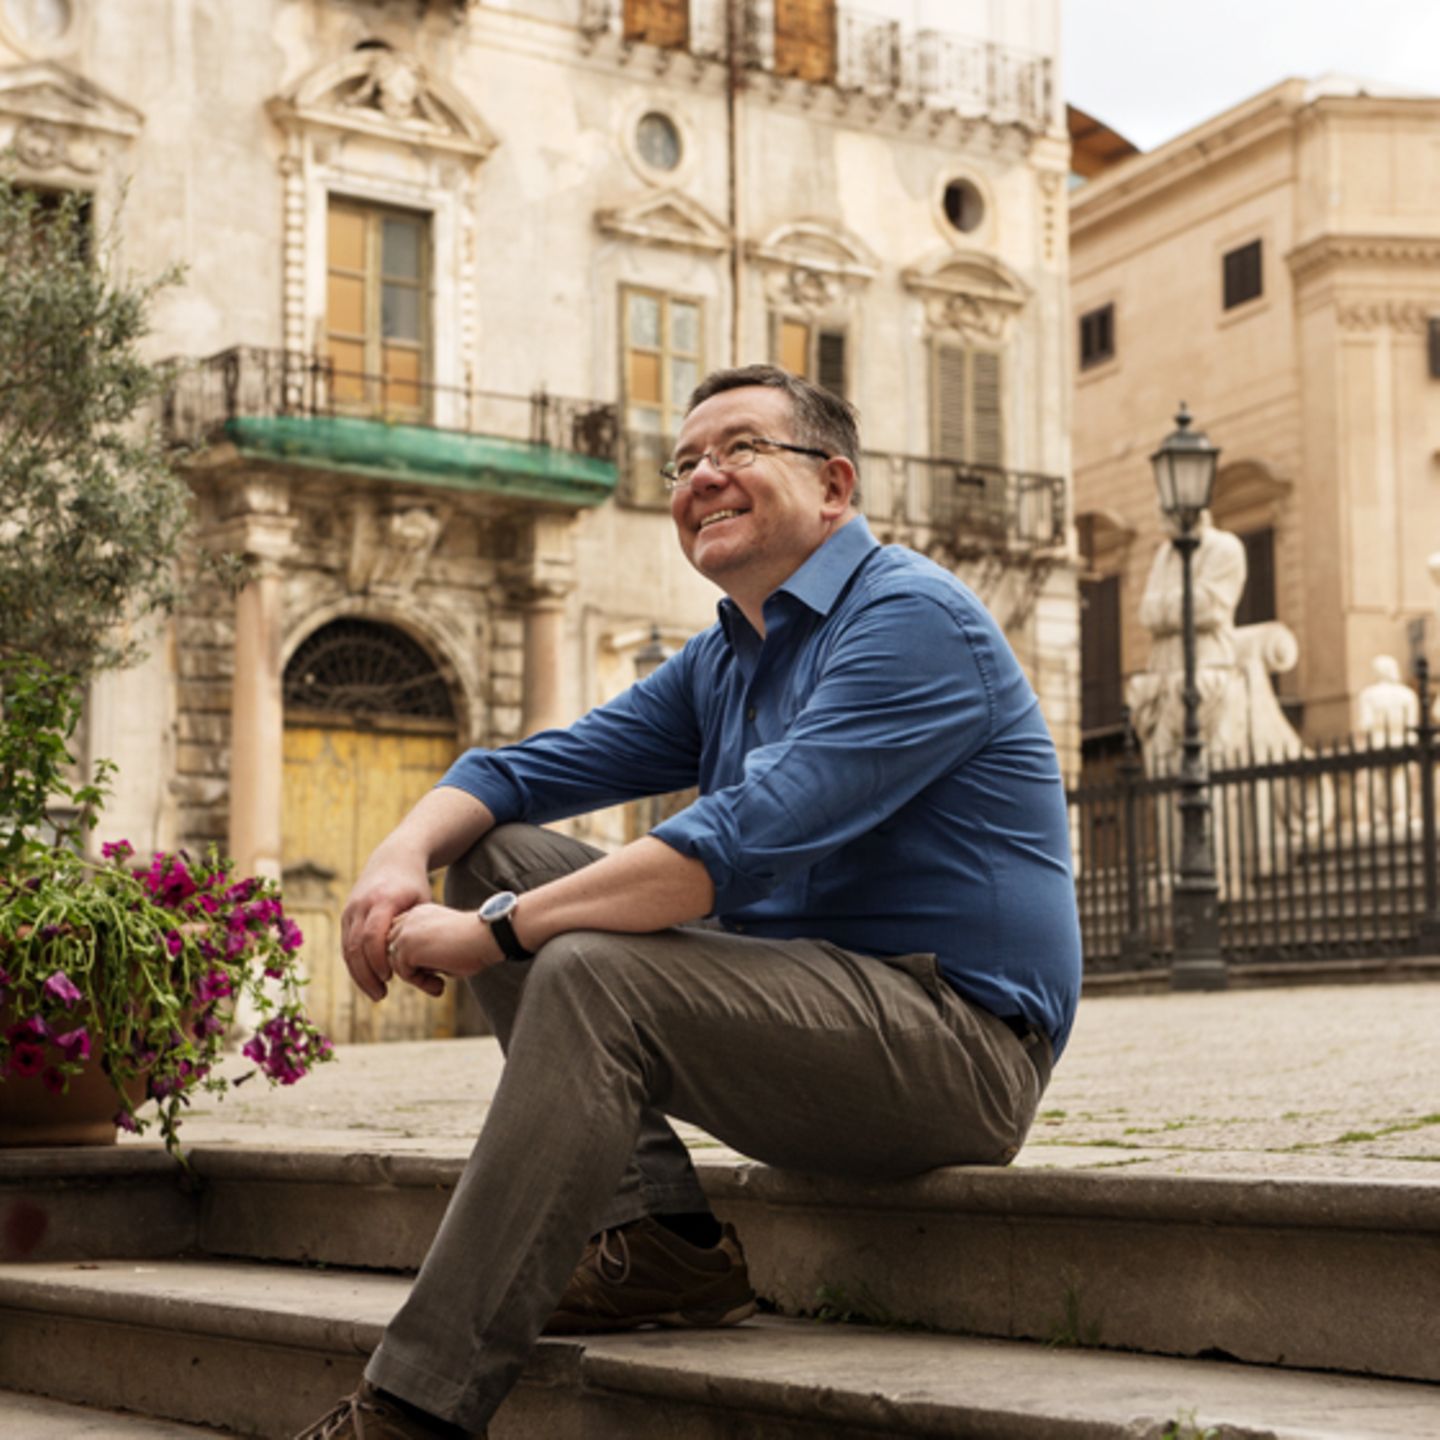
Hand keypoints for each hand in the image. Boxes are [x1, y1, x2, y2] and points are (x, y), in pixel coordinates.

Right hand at [341, 852, 432, 1001]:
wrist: (394, 858)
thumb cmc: (415, 885)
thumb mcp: (422, 903)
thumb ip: (418, 931)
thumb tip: (427, 965)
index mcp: (382, 900)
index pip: (372, 937)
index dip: (378, 961)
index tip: (390, 978)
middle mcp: (361, 904)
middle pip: (356, 946)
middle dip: (366, 975)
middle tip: (380, 995)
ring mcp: (350, 909)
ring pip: (347, 948)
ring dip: (359, 974)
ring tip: (376, 993)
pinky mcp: (346, 914)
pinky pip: (346, 944)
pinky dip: (355, 964)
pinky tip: (368, 978)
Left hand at [386, 903, 500, 993]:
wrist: (487, 936)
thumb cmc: (474, 943)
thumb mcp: (445, 943)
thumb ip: (426, 951)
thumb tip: (409, 970)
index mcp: (420, 913)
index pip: (401, 937)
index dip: (413, 957)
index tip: (434, 971)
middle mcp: (409, 918)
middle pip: (394, 950)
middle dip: (411, 968)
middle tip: (435, 982)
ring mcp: (405, 931)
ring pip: (397, 963)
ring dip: (416, 978)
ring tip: (439, 984)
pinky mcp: (406, 947)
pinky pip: (404, 973)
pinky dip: (421, 983)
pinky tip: (440, 983)